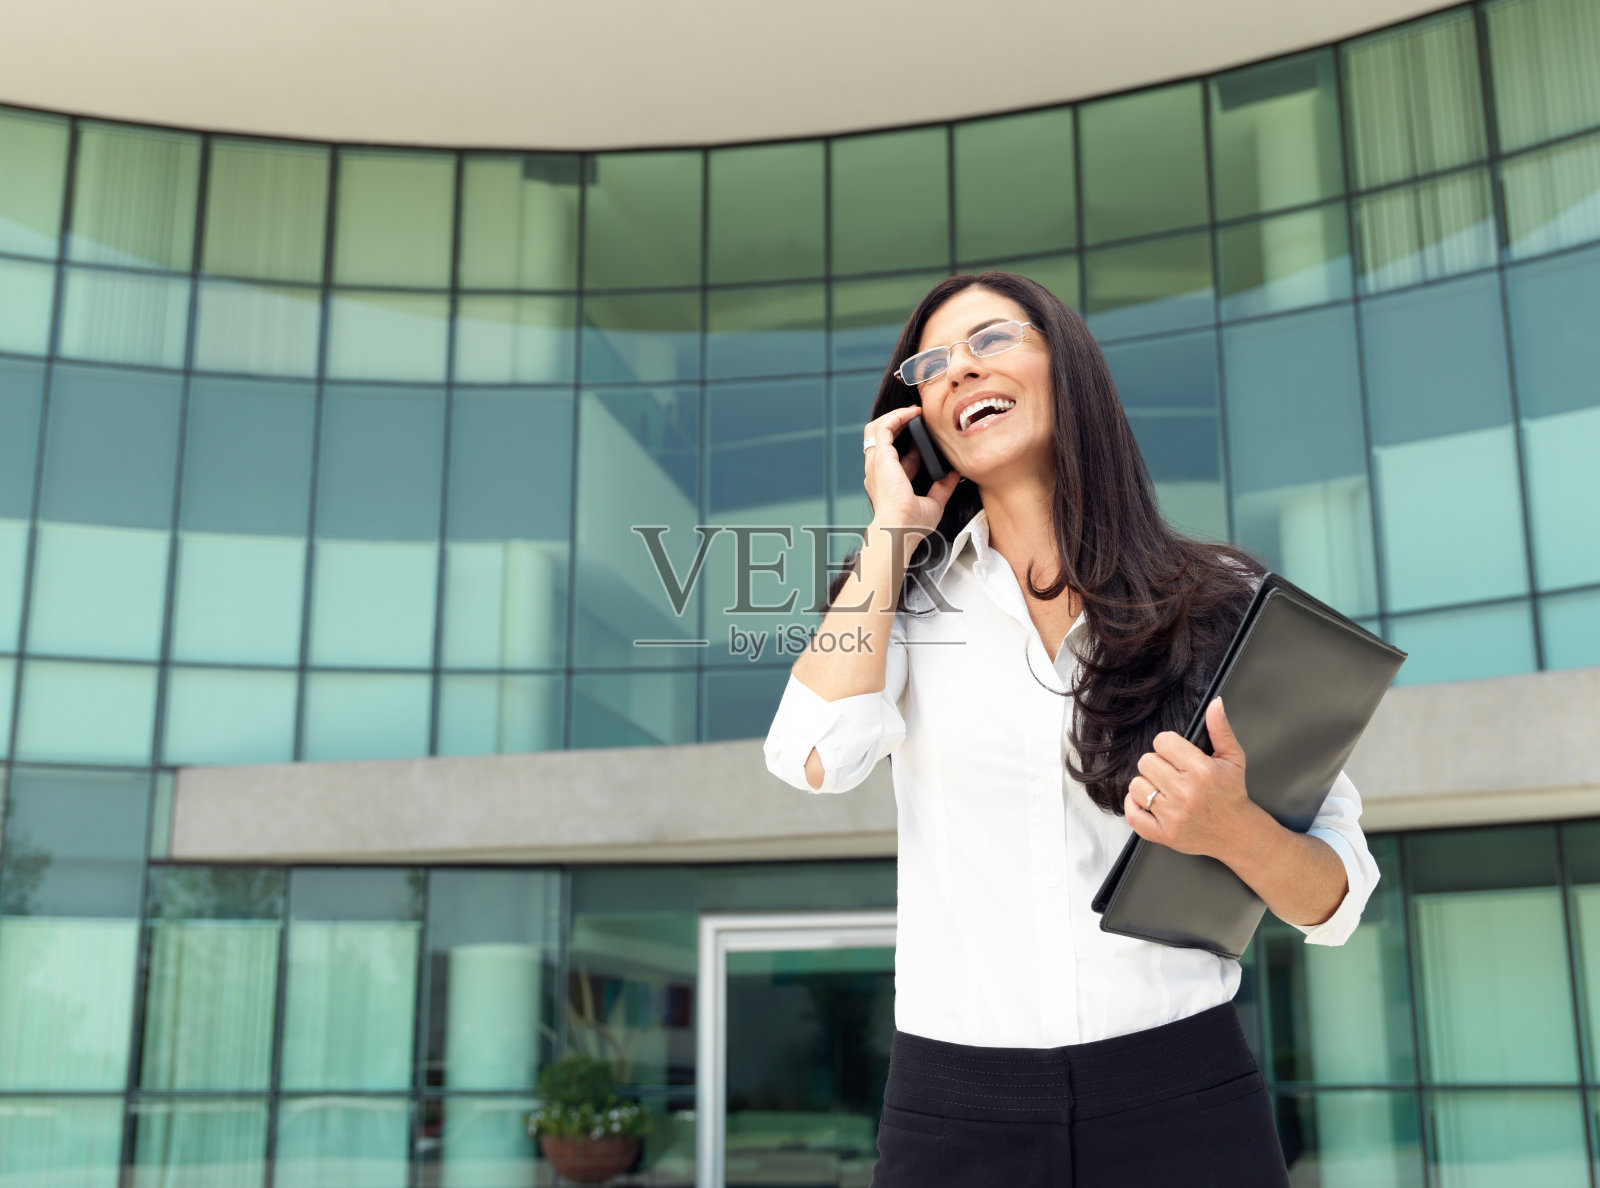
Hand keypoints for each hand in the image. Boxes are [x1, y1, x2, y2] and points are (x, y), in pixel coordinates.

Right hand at [863, 405, 961, 540]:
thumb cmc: (911, 525)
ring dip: (894, 416)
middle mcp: (878, 471)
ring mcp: (876, 463)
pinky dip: (897, 417)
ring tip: (914, 411)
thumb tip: (955, 473)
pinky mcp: (880, 456)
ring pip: (876, 428)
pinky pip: (883, 427)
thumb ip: (943, 487)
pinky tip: (913, 413)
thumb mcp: (933, 503)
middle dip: (897, 424)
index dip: (912, 446)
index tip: (928, 440)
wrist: (900, 528)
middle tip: (917, 417)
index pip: (897, 457)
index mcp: (887, 483)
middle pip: (881, 438)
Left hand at [1123, 697, 1262, 859]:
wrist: (1236, 833)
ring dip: (1147, 785)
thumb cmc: (1231, 793)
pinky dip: (1135, 806)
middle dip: (1158, 764)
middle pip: (1146, 761)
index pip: (1162, 742)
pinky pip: (1132, 814)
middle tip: (1172, 773)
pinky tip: (1149, 802)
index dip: (1168, 746)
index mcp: (1201, 770)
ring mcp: (1173, 815)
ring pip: (1137, 785)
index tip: (1177, 755)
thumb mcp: (1233, 758)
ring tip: (1164, 789)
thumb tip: (1215, 703)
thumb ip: (1220, 729)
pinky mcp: (1163, 834)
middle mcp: (1185, 792)